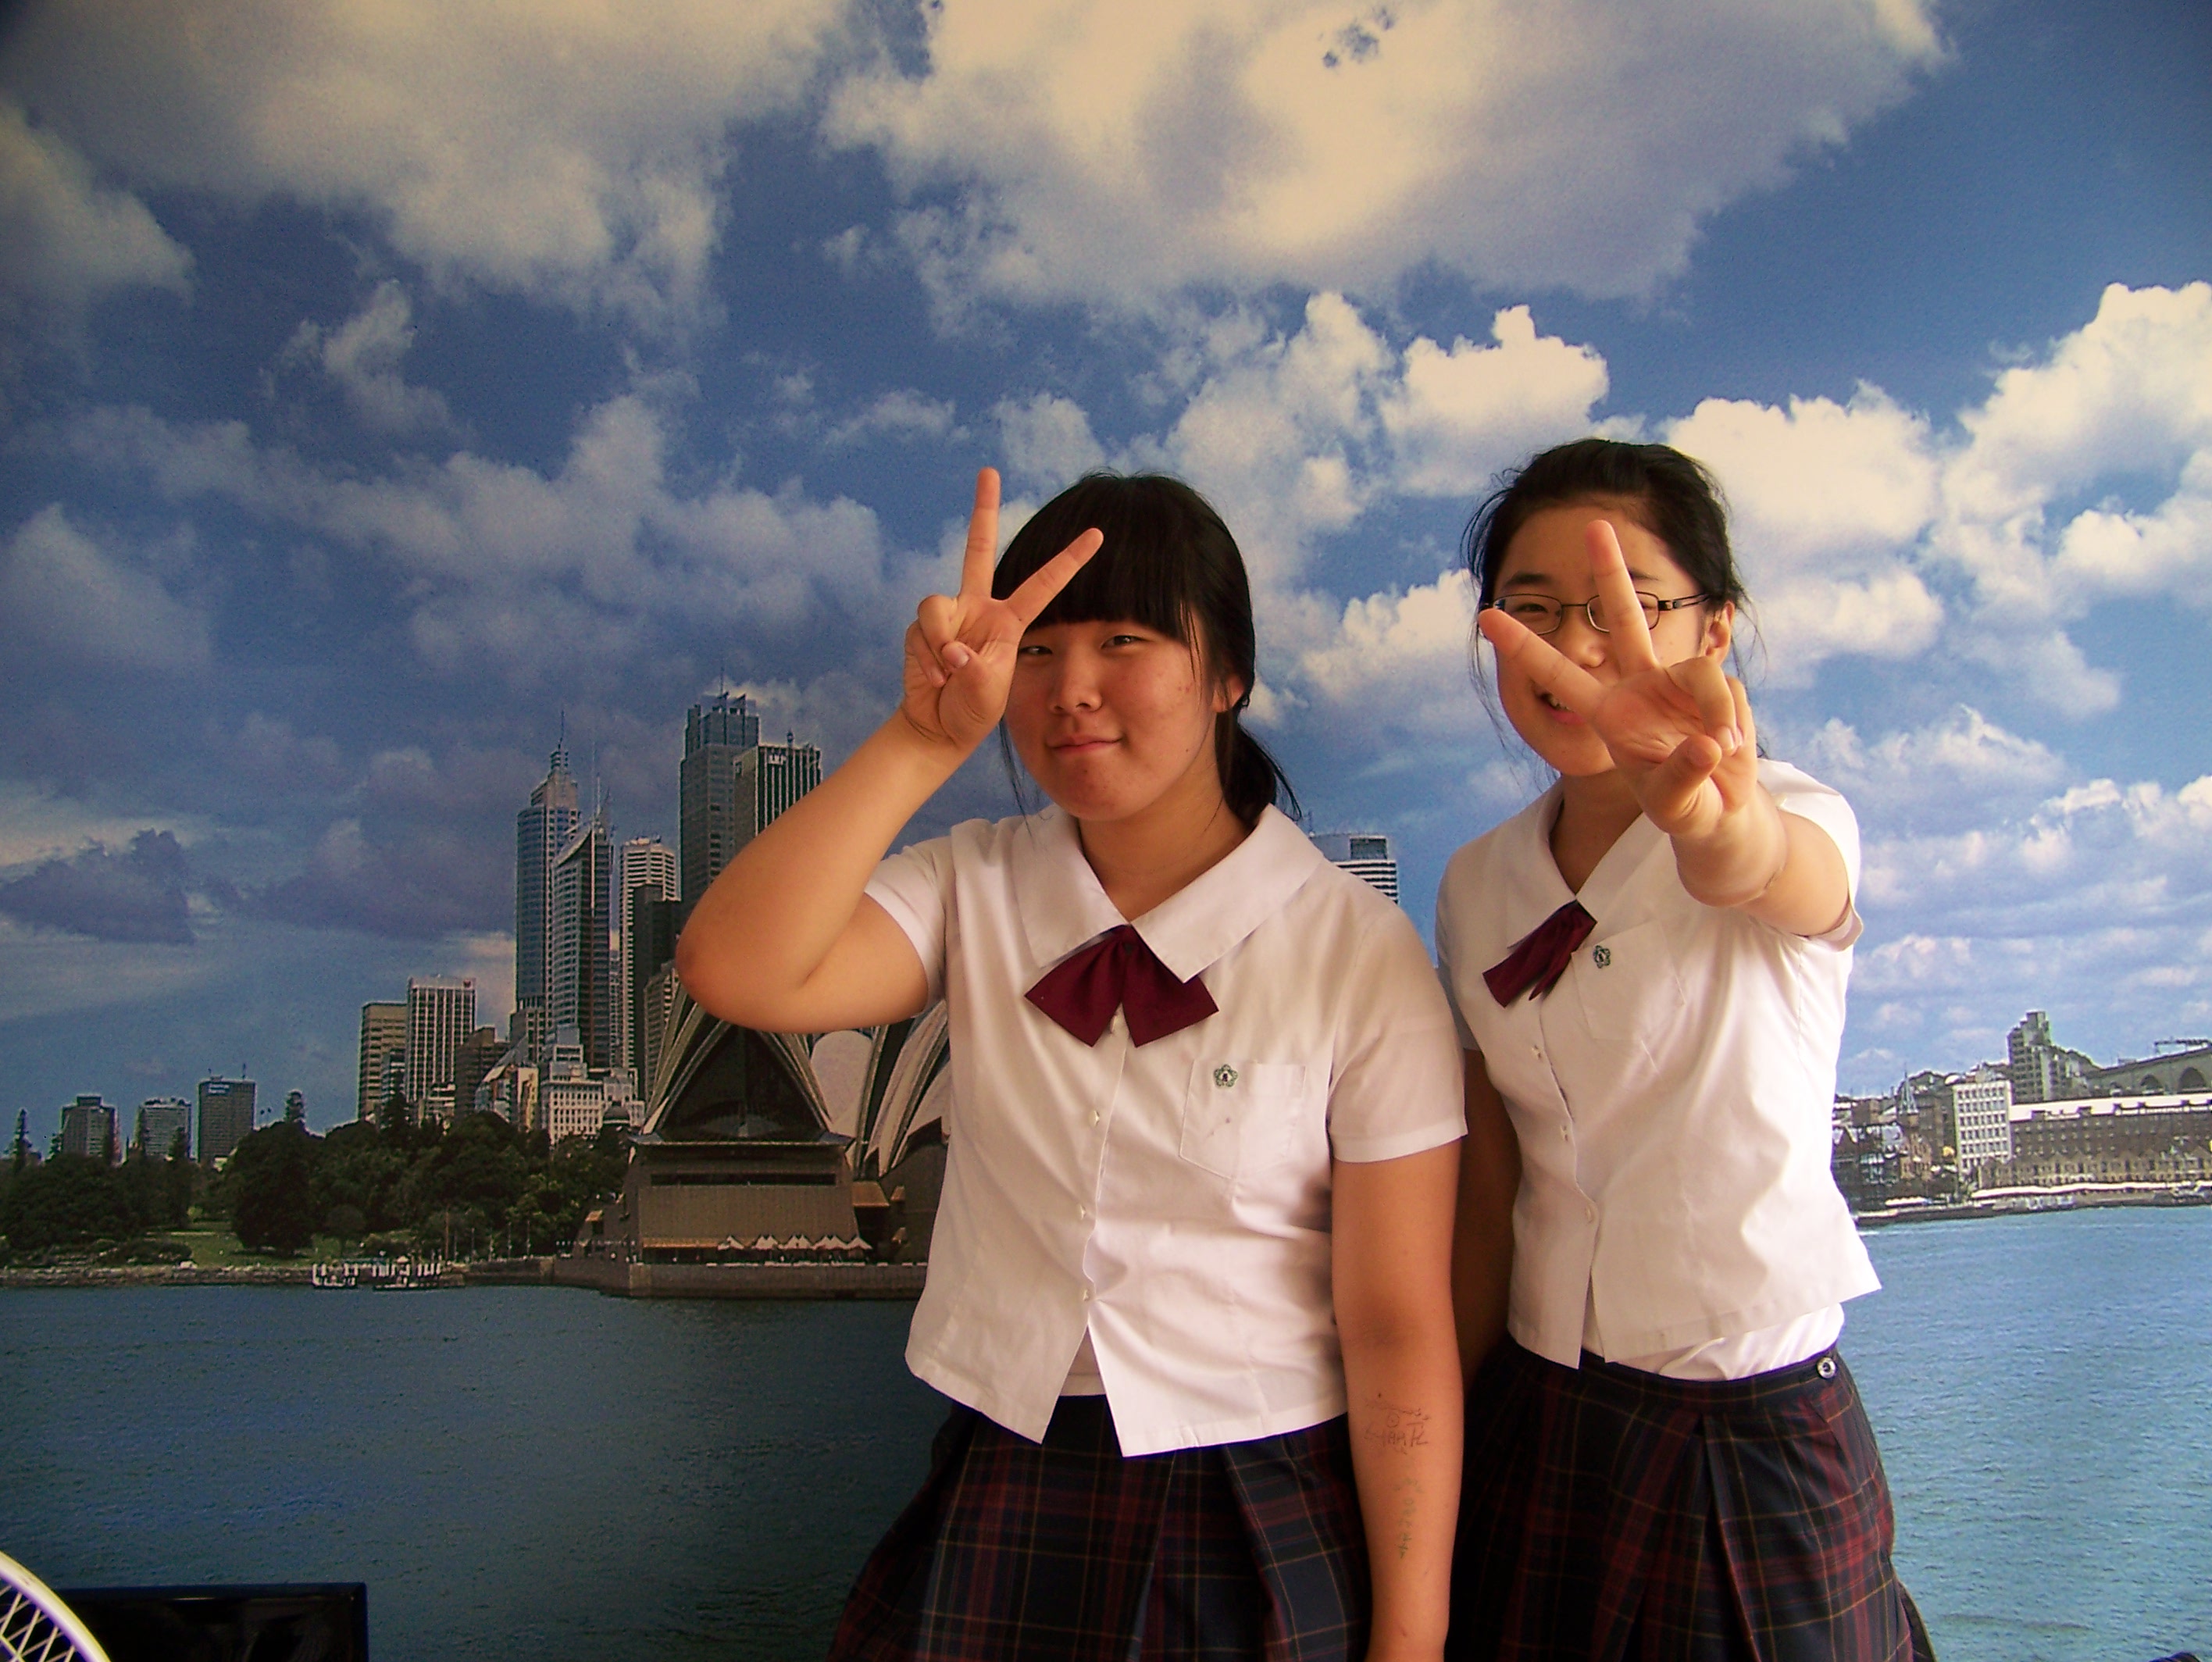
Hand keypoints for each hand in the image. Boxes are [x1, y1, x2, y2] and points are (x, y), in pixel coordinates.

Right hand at [899, 468, 1101, 753]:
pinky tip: (934, 678)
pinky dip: (926, 658)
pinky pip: (920, 631)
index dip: (1070, 560)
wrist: (937, 726)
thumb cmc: (972, 711)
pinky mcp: (920, 628)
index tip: (1097, 534)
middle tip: (989, 471)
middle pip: (977, 548)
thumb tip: (953, 650)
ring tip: (948, 673)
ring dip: (939, 643)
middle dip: (983, 509)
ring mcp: (948, 616)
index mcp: (1008, 620)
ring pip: (935, 606)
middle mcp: (977, 608)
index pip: (1043, 584)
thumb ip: (974, 670)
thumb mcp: (988, 693)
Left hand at [1475, 517, 1752, 841]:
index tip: (1486, 615)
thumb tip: (1707, 742)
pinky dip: (1733, 725)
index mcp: (1609, 713)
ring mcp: (1680, 683)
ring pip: (1702, 674)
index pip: (1560, 674)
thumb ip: (1683, 776)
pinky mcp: (1718, 688)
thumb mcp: (1674, 804)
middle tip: (1594, 524)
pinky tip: (1729, 748)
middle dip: (1611, 570)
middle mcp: (1640, 686)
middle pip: (1624, 618)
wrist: (1721, 809)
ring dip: (1715, 712)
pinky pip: (1730, 696)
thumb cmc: (1682, 805)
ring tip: (1719, 751)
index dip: (1525, 646)